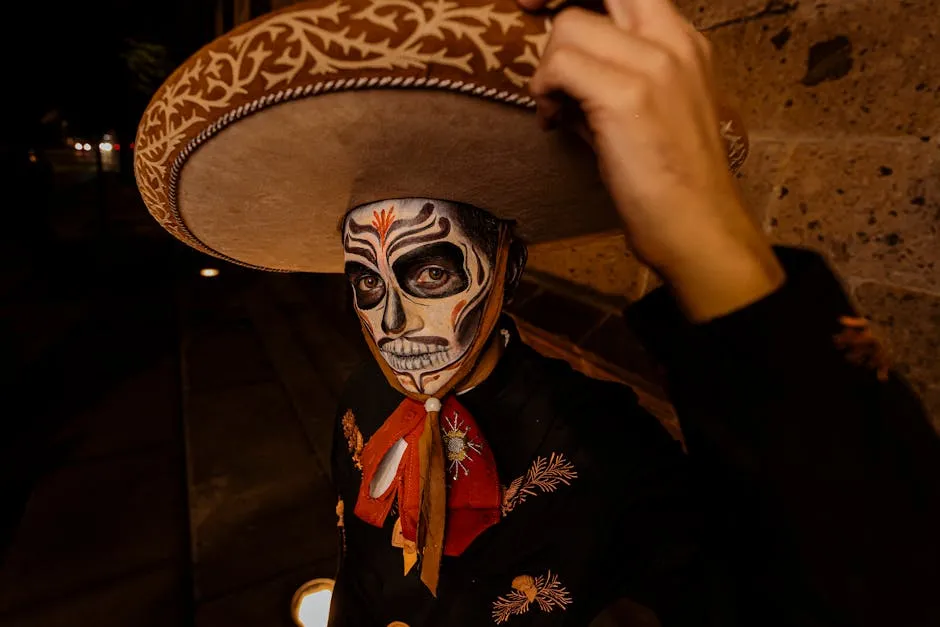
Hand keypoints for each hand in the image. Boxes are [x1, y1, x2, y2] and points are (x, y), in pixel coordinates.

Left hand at [524, 0, 784, 320]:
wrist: (698, 226)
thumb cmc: (667, 178)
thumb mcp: (644, 109)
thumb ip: (608, 74)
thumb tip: (559, 70)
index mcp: (682, 39)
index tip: (541, 2)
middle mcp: (673, 39)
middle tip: (526, 6)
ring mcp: (654, 63)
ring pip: (569, 25)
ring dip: (548, 67)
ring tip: (556, 109)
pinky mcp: (628, 96)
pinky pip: (559, 66)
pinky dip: (544, 92)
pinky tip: (553, 123)